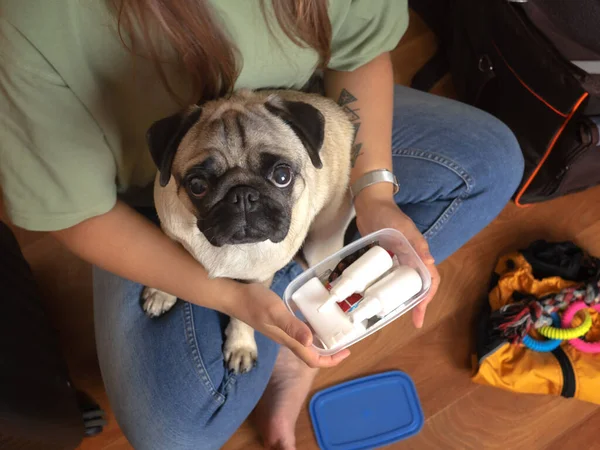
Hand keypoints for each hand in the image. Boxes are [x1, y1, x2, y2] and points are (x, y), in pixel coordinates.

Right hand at [219, 280, 349, 367]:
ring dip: (321, 340)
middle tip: (344, 340)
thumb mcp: (275, 312)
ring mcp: (282, 331)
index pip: (312, 359)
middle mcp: (287, 339)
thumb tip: (311, 341)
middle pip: (311, 354)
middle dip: (329, 352)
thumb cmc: (254, 303)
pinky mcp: (278, 322)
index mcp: (288, 340)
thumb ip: (292, 326)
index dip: (331, 360)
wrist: (233, 297)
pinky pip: (298, 331)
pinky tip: (313, 316)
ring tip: (334, 329)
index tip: (346, 352)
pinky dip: (310, 328)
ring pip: (305, 342)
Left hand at [354, 185, 440, 327]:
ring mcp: (398, 259)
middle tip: (412, 320)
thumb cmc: (387, 215)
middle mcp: (411, 258)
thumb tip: (430, 262)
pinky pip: (390, 276)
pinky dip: (389, 287)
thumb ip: (416, 243)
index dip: (428, 298)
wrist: (370, 204)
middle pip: (419, 284)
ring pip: (405, 282)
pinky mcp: (385, 258)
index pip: (430, 279)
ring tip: (397, 312)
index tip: (420, 314)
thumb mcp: (402, 229)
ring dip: (404, 296)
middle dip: (418, 303)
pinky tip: (379, 296)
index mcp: (418, 253)